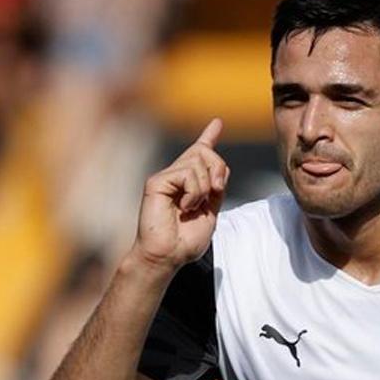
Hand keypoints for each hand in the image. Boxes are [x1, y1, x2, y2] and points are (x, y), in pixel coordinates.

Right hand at [131, 118, 227, 270]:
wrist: (168, 256)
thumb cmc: (185, 240)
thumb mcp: (211, 212)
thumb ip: (216, 190)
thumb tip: (223, 168)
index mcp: (189, 183)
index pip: (199, 153)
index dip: (209, 136)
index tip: (218, 123)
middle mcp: (176, 176)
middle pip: (206, 152)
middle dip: (219, 169)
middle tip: (217, 191)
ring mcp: (165, 177)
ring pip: (198, 162)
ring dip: (206, 187)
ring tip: (193, 207)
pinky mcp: (156, 182)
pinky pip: (187, 174)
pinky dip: (194, 192)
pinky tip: (184, 207)